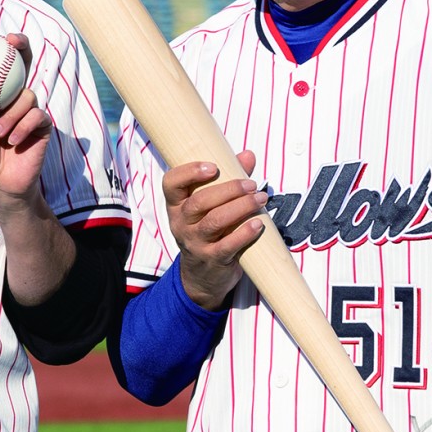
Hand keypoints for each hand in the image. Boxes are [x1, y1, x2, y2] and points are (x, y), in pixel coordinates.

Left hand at [0, 32, 51, 213]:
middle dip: (20, 45)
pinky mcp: (42, 126)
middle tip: (11, 40)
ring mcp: (28, 111)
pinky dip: (23, 127)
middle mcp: (11, 100)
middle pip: (20, 64)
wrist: (2, 186)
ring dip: (11, 114)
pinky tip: (13, 139)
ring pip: (27, 95)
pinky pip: (37, 116)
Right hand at [164, 149, 266, 310]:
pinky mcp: (212, 259)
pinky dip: (245, 233)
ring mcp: (195, 243)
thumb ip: (228, 179)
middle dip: (228, 190)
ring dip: (240, 207)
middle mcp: (181, 223)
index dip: (188, 172)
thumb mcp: (211, 206)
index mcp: (177, 205)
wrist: (202, 276)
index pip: (171, 183)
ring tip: (260, 198)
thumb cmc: (209, 232)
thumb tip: (247, 155)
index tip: (213, 167)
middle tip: (250, 184)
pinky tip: (259, 224)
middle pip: (199, 202)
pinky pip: (228, 245)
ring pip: (214, 222)